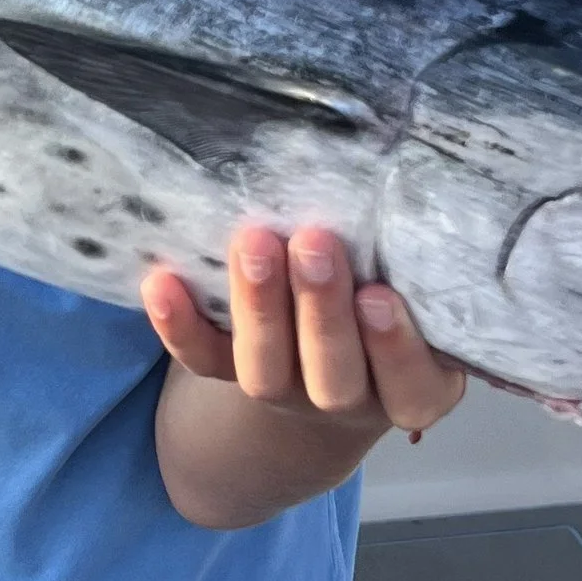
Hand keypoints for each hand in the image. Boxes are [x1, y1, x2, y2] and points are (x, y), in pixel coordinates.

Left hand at [143, 225, 467, 443]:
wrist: (332, 348)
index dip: (395, 347)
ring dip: (258, 307)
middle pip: (336, 378)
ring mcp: (287, 393)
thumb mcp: (419, 287)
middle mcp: (350, 398)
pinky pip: (203, 361)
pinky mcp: (233, 375)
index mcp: (414, 386)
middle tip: (313, 242)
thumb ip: (409, 260)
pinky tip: (162, 282)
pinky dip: (181, 326)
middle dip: (320, 310)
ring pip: (266, 372)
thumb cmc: (393, 293)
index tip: (379, 295)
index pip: (412, 386)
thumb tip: (390, 182)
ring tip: (254, 242)